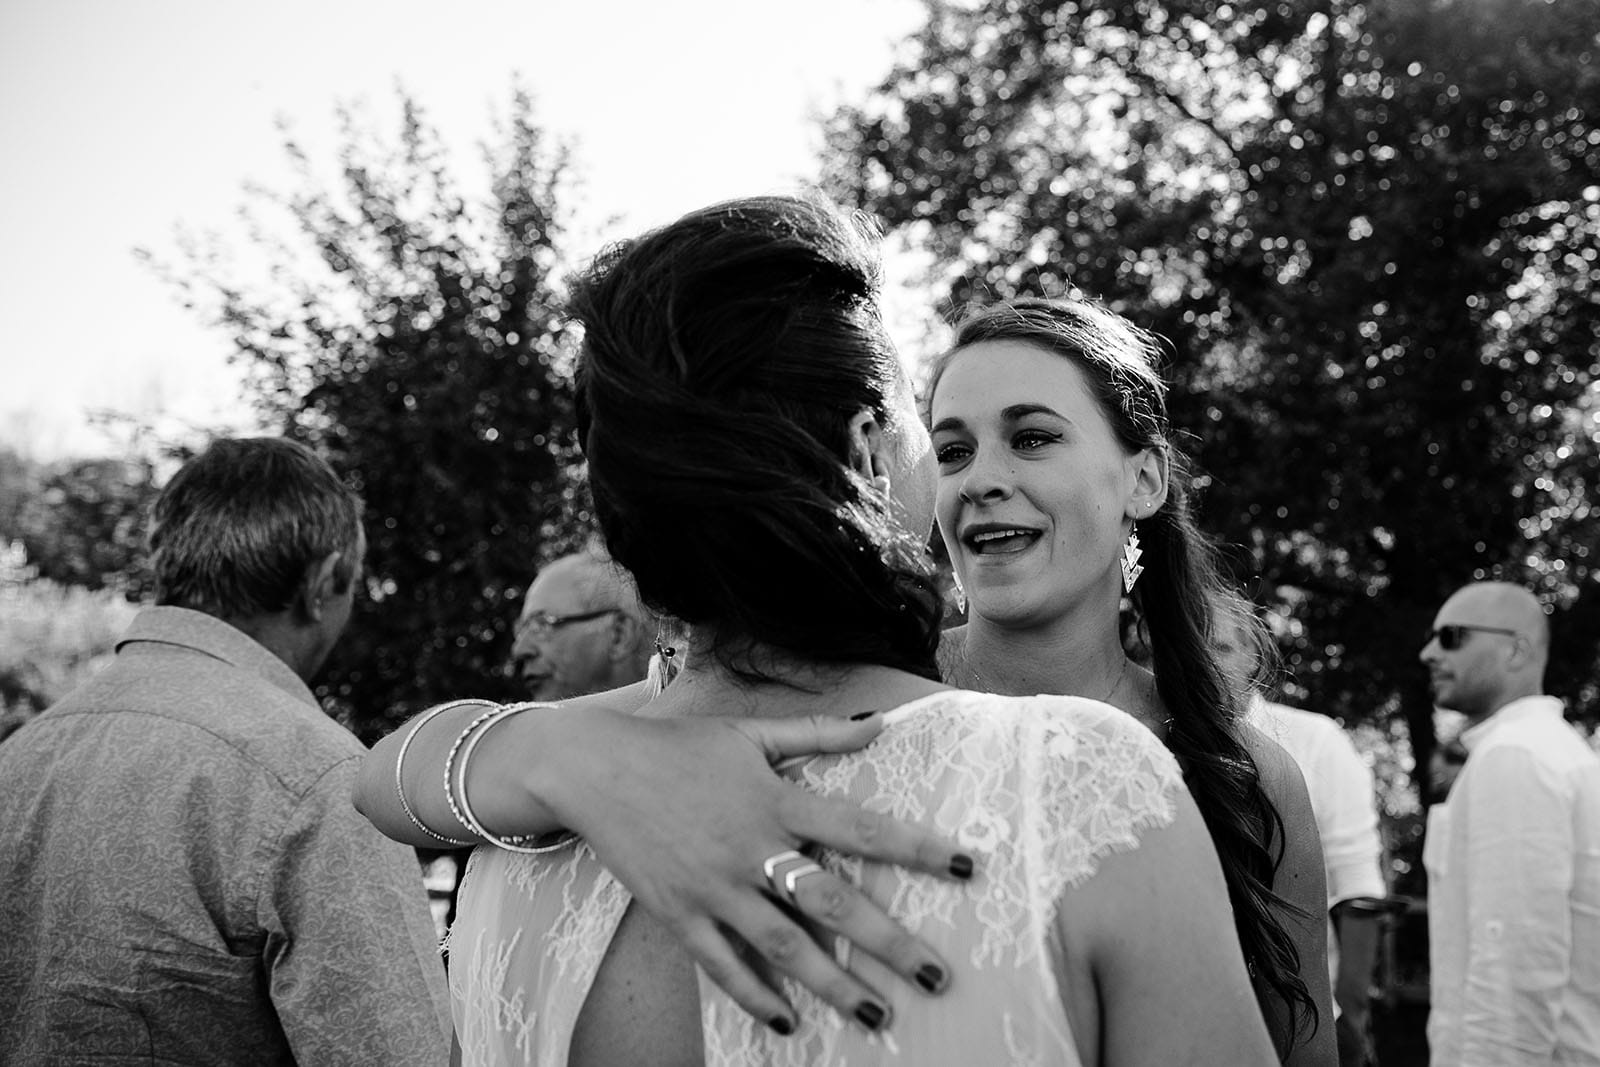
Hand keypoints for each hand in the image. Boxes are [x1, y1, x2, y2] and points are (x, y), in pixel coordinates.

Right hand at [536, 708, 974, 1032]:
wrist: (595, 769)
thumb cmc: (680, 748)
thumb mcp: (750, 733)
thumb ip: (819, 733)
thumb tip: (880, 724)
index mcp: (776, 800)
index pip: (862, 827)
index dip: (916, 848)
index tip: (965, 867)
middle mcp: (750, 848)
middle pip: (831, 901)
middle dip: (888, 943)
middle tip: (937, 978)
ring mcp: (713, 887)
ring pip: (782, 946)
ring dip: (832, 986)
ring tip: (878, 1016)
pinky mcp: (679, 914)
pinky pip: (722, 965)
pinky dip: (755, 997)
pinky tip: (789, 1024)